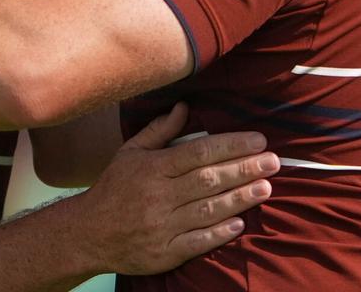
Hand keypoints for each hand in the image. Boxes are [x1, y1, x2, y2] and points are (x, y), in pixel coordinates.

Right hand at [71, 102, 276, 275]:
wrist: (87, 233)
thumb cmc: (113, 188)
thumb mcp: (130, 152)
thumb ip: (159, 130)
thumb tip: (184, 107)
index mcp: (152, 167)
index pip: (198, 152)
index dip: (231, 145)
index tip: (258, 140)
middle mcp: (158, 195)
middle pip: (208, 179)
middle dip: (244, 169)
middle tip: (273, 161)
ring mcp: (162, 225)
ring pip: (208, 209)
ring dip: (240, 198)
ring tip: (266, 187)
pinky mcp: (164, 252)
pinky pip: (197, 242)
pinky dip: (219, 232)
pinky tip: (240, 223)